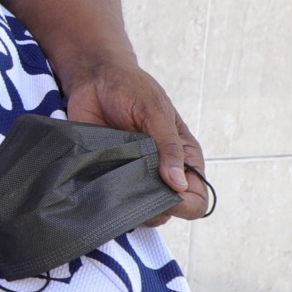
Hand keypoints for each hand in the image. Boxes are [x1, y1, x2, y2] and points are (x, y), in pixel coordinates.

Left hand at [59, 60, 210, 225]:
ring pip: (138, 212)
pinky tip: (98, 187)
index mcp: (183, 159)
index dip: (185, 206)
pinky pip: (109, 201)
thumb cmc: (132, 90)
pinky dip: (105, 200)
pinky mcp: (106, 176)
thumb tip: (179, 185)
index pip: (196, 199)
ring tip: (115, 186)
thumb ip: (168, 147)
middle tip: (134, 192)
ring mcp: (133, 177)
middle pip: (166, 212)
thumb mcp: (156, 112)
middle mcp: (160, 173)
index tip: (167, 198)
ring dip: (128, 207)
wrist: (95, 78)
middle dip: (153, 209)